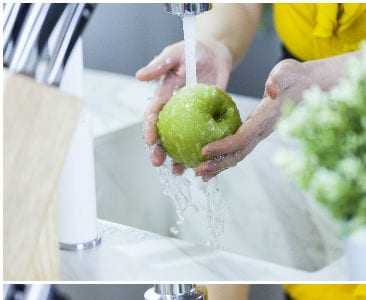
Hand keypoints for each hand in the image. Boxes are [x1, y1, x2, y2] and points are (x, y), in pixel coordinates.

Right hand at [135, 38, 232, 171]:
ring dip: (179, 158)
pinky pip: (204, 140)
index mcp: (164, 97)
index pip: (153, 116)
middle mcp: (176, 112)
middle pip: (164, 135)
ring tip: (179, 172)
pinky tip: (204, 166)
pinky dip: (203, 153)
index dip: (148, 129)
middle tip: (158, 163)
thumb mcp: (174, 54)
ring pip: (182, 143)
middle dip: (159, 151)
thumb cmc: (192, 51)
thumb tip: (139, 76)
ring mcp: (191, 119)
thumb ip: (159, 65)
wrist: (217, 54)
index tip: (149, 142)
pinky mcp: (208, 122)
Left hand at [198, 59, 310, 179]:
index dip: (225, 146)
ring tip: (201, 173)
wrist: (308, 87)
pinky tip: (212, 162)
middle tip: (198, 171)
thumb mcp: (288, 72)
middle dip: (219, 163)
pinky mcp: (257, 131)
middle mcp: (263, 130)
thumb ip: (278, 80)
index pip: (244, 137)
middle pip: (240, 152)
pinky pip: (240, 147)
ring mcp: (261, 133)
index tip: (205, 150)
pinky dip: (225, 157)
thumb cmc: (296, 78)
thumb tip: (271, 90)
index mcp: (267, 118)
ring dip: (220, 165)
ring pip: (239, 154)